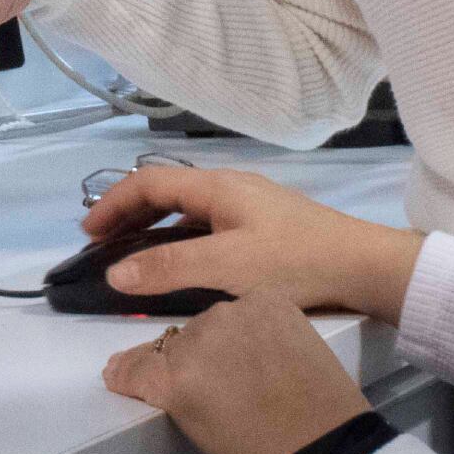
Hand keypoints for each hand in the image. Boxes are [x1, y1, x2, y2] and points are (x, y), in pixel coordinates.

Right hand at [85, 165, 420, 320]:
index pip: (149, 182)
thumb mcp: (227, 268)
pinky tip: (185, 266)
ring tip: (136, 257)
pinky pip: (208, 225)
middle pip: (167, 191)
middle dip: (129, 214)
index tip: (87, 232)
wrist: (365, 266)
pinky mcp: (267, 228)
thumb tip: (116, 271)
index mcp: (217, 187)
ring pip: (188, 210)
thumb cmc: (295, 262)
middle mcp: (231, 187)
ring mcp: (252, 206)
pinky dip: (182, 240)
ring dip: (155, 229)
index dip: (112, 203)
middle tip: (102, 244)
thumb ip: (169, 269)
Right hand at [103, 292, 371, 453]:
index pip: (133, 366)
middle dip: (183, 361)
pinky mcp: (272, 304)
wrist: (329, 453)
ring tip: (245, 368)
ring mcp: (237, 315)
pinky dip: (251, 326)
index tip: (124, 375)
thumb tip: (169, 382)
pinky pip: (247, 309)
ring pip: (211, 321)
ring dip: (218, 340)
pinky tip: (267, 349)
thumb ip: (176, 397)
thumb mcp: (199, 436)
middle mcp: (199, 336)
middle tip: (210, 385)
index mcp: (174, 378)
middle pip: (175, 341)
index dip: (127, 373)